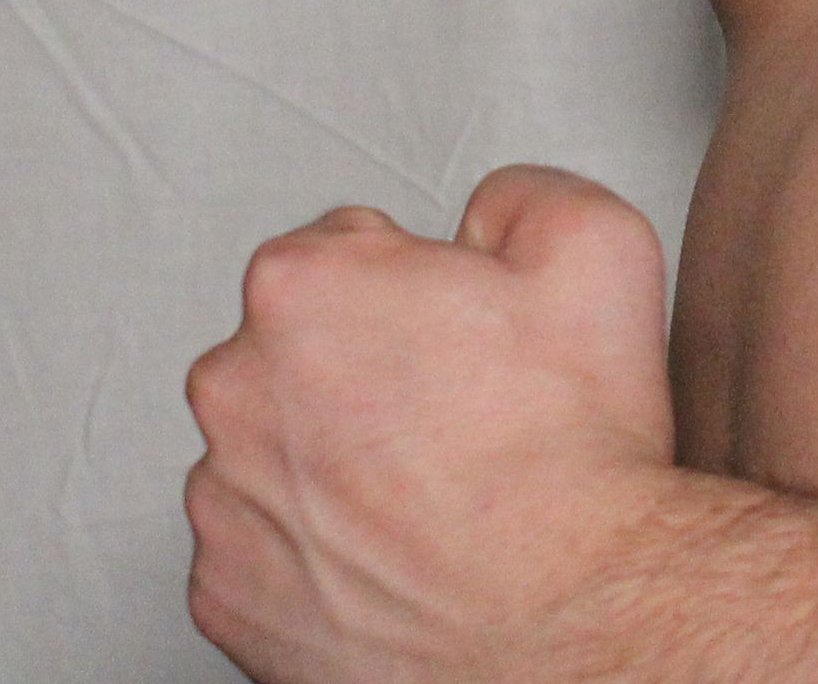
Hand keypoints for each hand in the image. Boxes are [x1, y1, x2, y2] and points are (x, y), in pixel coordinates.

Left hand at [186, 164, 684, 683]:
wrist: (575, 624)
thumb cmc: (573, 460)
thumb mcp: (595, 244)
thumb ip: (519, 192)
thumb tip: (485, 215)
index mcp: (301, 287)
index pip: (342, 251)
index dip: (418, 292)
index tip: (462, 343)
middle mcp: (234, 388)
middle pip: (294, 352)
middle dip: (362, 373)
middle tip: (455, 420)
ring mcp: (222, 503)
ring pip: (272, 455)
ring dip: (331, 466)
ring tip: (429, 500)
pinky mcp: (225, 599)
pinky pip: (260, 554)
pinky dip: (315, 557)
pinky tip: (393, 560)